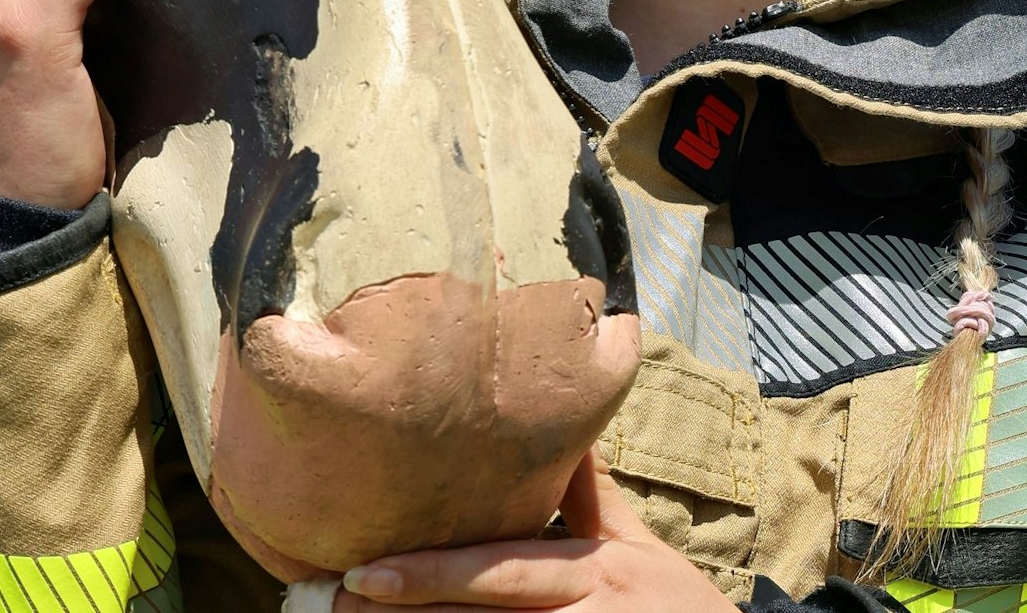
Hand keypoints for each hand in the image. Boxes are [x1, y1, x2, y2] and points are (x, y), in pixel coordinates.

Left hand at [331, 453, 734, 611]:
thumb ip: (594, 497)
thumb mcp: (639, 549)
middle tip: (345, 597)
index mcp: (591, 572)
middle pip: (488, 612)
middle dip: (415, 605)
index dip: (434, 572)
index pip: (501, 570)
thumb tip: (565, 431)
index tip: (369, 567)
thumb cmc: (681, 608)